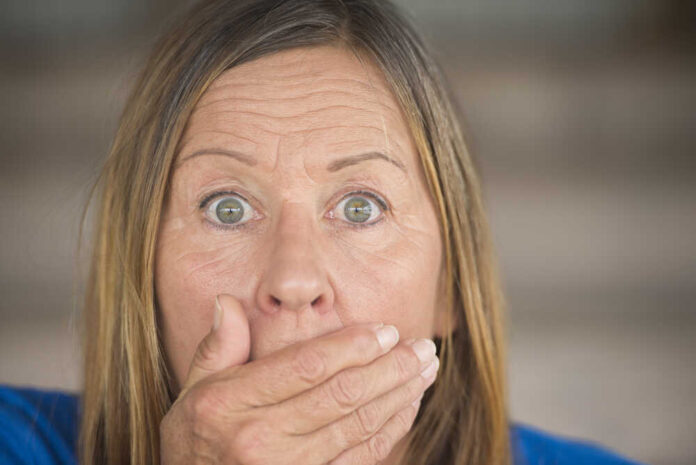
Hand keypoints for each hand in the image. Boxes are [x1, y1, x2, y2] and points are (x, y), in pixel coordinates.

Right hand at [159, 294, 438, 463]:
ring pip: (357, 426)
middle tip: (423, 347)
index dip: (353, 346)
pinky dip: (389, 430)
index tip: (386, 330)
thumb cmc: (195, 440)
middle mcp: (260, 439)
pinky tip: (407, 406)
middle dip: (390, 367)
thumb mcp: (191, 392)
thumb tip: (229, 302)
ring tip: (426, 370)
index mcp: (231, 404)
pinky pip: (360, 457)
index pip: (306, 366)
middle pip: (341, 395)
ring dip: (399, 395)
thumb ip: (216, 347)